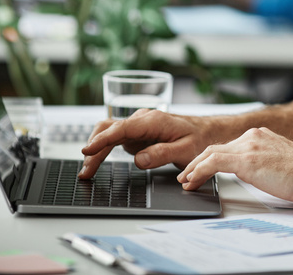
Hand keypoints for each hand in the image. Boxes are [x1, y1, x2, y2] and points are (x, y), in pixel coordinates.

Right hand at [78, 108, 220, 178]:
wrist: (206, 131)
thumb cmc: (198, 139)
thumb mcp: (186, 150)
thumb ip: (162, 154)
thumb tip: (139, 160)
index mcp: (153, 121)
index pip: (121, 128)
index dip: (102, 139)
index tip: (88, 150)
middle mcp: (142, 119)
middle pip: (109, 130)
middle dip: (94, 149)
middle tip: (85, 172)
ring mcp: (138, 125)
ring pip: (109, 133)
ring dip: (96, 149)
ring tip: (87, 170)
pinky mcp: (137, 133)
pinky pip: (115, 138)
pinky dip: (103, 149)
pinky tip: (96, 162)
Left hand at [177, 127, 292, 203]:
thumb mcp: (280, 162)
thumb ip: (263, 162)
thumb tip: (254, 173)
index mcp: (261, 136)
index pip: (228, 146)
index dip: (210, 158)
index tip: (201, 169)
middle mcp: (253, 136)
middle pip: (216, 147)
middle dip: (197, 162)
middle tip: (187, 175)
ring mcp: (249, 146)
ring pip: (210, 153)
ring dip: (194, 168)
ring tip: (186, 181)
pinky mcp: (247, 160)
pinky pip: (213, 163)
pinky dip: (199, 171)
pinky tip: (193, 181)